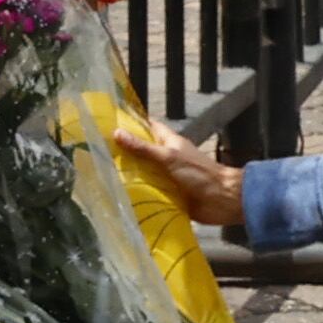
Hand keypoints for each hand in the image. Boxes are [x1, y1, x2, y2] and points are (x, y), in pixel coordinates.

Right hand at [113, 114, 245, 234]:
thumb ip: (143, 148)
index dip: (133, 123)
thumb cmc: (199, 174)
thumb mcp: (169, 158)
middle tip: (99, 154)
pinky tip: (121, 198)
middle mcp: (167, 159)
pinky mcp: (169, 195)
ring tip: (103, 177)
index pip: (149, 127)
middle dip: (125, 153)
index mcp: (170, 143)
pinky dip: (139, 195)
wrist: (222, 200)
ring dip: (130, 176)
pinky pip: (150, 193)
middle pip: (143, 152)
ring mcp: (168, 178)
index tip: (111, 122)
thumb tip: (117, 133)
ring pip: (145, 173)